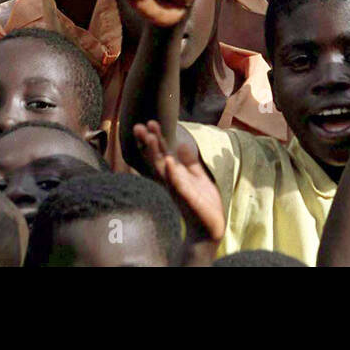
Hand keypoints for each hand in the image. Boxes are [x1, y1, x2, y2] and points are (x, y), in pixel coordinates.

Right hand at [133, 120, 223, 243]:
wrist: (211, 227)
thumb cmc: (203, 203)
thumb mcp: (197, 177)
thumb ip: (189, 162)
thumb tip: (181, 144)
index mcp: (174, 175)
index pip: (162, 153)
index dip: (156, 138)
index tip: (150, 122)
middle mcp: (171, 182)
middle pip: (156, 159)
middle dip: (148, 143)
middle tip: (139, 126)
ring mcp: (177, 190)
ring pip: (163, 169)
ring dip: (155, 153)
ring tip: (149, 137)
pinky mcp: (187, 199)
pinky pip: (178, 184)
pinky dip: (172, 173)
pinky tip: (168, 161)